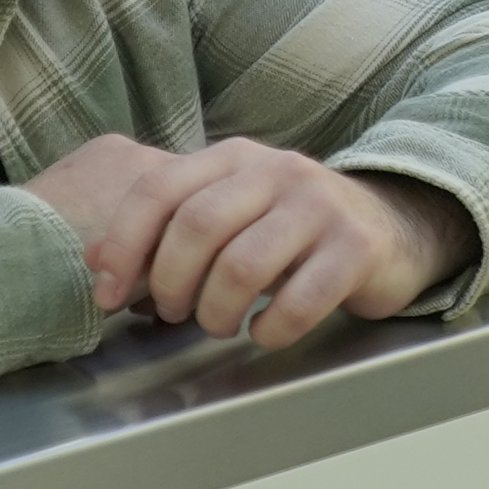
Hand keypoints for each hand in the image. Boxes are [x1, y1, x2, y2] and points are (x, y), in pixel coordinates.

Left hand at [31, 134, 480, 347]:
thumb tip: (94, 265)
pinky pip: (299, 300)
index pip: (160, 189)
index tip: (107, 293)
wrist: (394, 226)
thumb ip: (171, 226)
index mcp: (233, 158)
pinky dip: (271, 329)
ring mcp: (320, 207)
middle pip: (197, 226)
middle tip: (173, 315)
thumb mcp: (233, 209)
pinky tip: (266, 331)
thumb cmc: (294, 229)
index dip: (123, 244)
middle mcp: (277, 171)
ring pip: (244, 266)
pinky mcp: (357, 248)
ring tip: (220, 325)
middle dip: (170, 284)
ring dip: (217, 312)